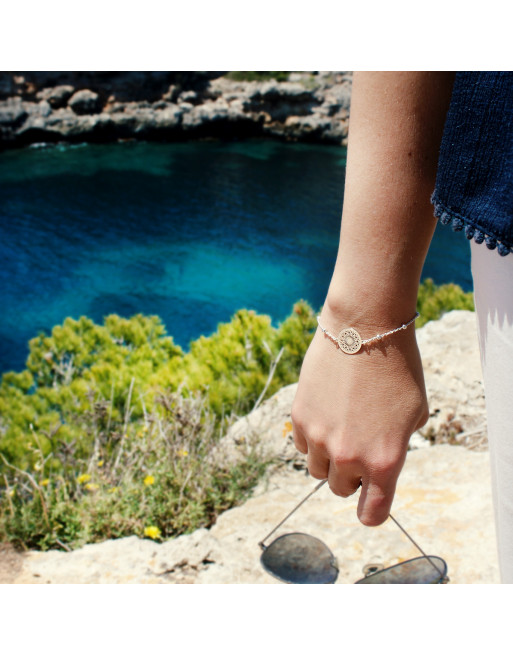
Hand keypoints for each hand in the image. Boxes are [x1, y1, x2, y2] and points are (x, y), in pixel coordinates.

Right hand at [291, 306, 428, 525]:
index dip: (370, 512)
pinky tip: (326, 412)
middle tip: (360, 446)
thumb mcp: (414, 414)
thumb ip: (397, 447)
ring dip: (329, 459)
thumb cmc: (398, 368)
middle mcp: (349, 457)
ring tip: (341, 428)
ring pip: (317, 470)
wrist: (364, 328)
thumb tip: (378, 462)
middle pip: (341, 490)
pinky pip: (302, 445)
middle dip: (351, 475)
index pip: (371, 513)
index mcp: (385, 461)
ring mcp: (320, 438)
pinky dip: (312, 438)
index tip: (369, 504)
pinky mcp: (300, 418)